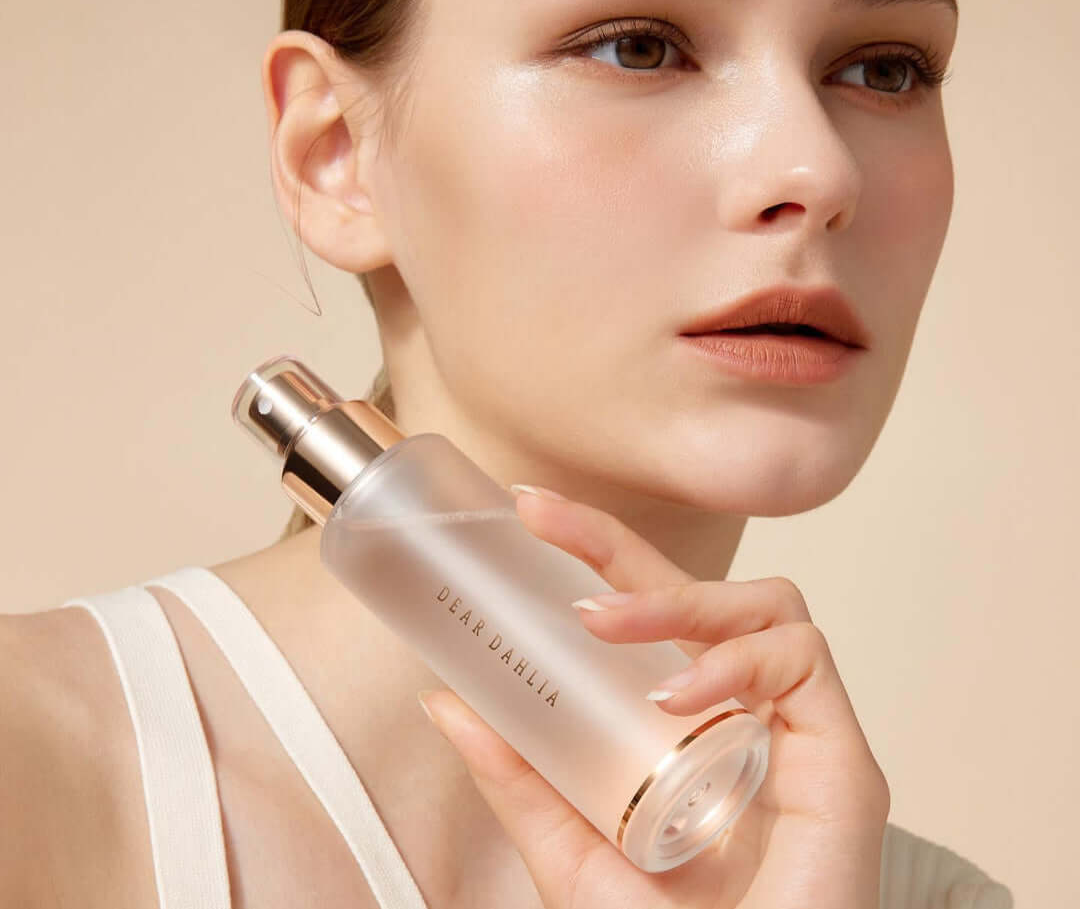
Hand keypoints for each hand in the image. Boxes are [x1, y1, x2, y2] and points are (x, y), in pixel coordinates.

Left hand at [417, 487, 890, 908]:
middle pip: (696, 588)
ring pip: (758, 603)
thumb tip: (446, 703)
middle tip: (544, 518)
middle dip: (615, 543)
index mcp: (690, 721)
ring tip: (599, 622)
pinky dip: (734, 660)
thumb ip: (518, 779)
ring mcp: (796, 727)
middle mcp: (746, 711)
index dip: (597, 553)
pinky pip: (800, 656)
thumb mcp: (573, 849)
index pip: (649, 613)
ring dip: (675, 598)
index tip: (531, 513)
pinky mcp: (841, 753)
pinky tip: (678, 697)